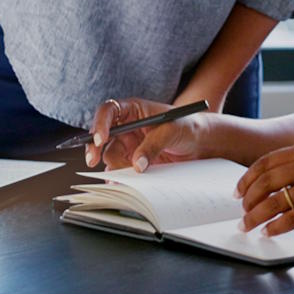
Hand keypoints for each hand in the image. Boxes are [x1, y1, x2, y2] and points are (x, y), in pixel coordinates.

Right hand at [85, 98, 212, 169]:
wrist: (201, 144)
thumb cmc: (188, 127)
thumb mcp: (172, 131)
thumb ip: (153, 145)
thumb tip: (137, 164)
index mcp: (134, 110)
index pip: (109, 111)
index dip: (100, 123)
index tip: (100, 138)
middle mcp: (127, 126)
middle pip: (103, 136)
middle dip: (96, 148)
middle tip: (93, 161)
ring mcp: (129, 144)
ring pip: (110, 155)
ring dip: (113, 166)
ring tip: (123, 176)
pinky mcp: (133, 161)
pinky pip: (119, 169)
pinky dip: (118, 177)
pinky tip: (121, 183)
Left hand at [235, 142, 293, 235]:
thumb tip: (277, 178)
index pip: (266, 163)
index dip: (247, 179)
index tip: (238, 191)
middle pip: (266, 182)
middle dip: (248, 199)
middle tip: (241, 211)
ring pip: (276, 202)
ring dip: (256, 216)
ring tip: (248, 225)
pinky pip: (293, 219)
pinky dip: (276, 227)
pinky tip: (268, 232)